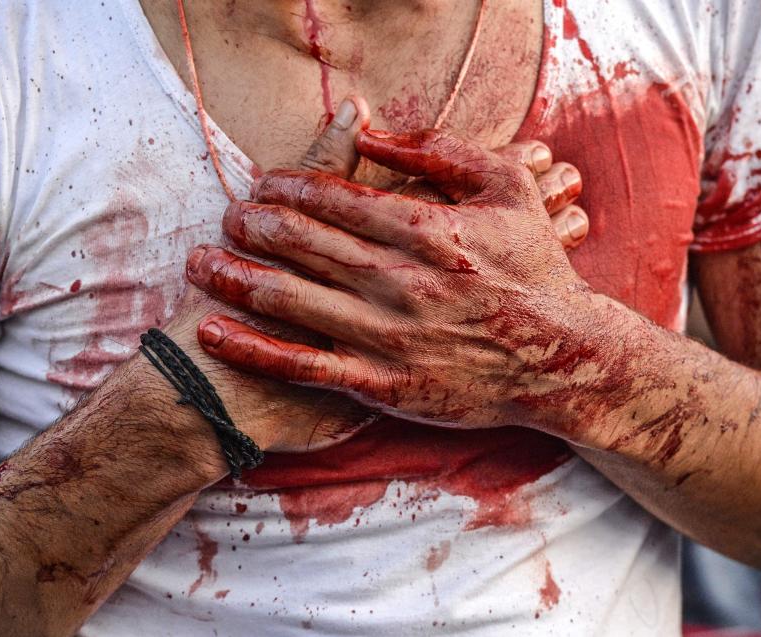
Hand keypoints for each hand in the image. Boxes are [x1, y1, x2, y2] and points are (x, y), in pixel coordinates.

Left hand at [187, 128, 597, 431]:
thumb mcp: (508, 187)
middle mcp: (398, 281)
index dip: (287, 185)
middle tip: (225, 216)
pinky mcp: (384, 385)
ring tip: (197, 264)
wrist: (563, 359)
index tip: (263, 181)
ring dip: (234, 278)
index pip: (333, 197)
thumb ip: (438, 151)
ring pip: (290, 300)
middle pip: (300, 242)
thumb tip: (368, 129)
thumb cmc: (535, 269)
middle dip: (252, 224)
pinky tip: (214, 332)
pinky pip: (304, 366)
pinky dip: (254, 349)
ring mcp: (388, 337)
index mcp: (425, 229)